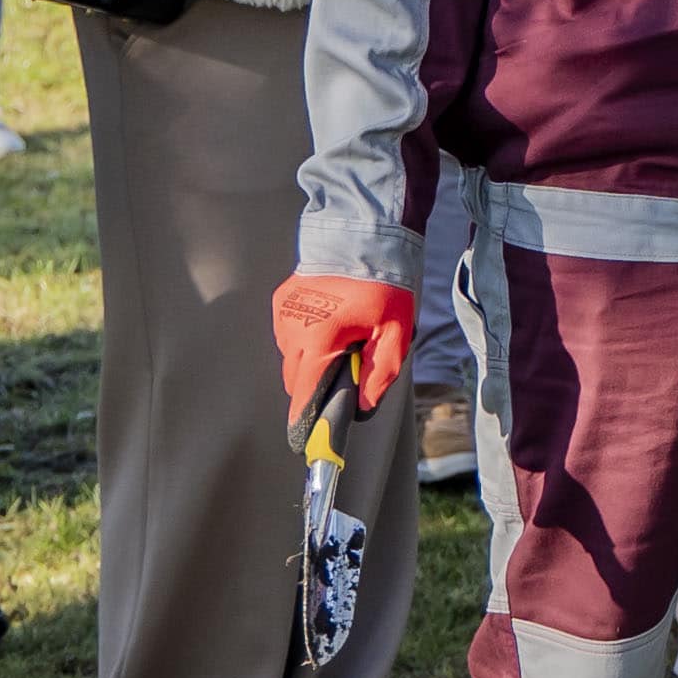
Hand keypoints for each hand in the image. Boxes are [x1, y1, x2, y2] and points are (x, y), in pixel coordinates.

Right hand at [270, 273, 418, 439]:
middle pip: (295, 380)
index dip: (306, 421)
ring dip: (310, 360)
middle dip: (315, 385)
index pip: (303, 395)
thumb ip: (380, 375)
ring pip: (291, 357)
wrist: (364, 235)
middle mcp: (292, 329)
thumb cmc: (383, 284)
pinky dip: (305, 337)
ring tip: (341, 339)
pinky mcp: (282, 300)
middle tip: (344, 372)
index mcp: (319, 340)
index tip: (306, 442)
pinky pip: (289, 333)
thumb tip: (363, 408)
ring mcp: (283, 313)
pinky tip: (330, 321)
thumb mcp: (395, 334)